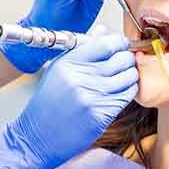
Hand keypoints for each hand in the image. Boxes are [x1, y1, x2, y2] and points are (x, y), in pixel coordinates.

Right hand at [0, 33, 137, 168]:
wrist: (37, 137)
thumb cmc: (48, 102)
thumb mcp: (59, 69)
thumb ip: (84, 48)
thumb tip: (104, 31)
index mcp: (70, 63)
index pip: (107, 43)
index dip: (119, 41)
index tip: (122, 44)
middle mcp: (81, 78)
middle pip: (122, 59)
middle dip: (128, 58)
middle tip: (125, 61)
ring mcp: (93, 97)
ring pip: (129, 76)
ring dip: (131, 75)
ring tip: (123, 77)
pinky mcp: (102, 115)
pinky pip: (127, 95)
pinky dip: (129, 91)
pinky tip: (121, 91)